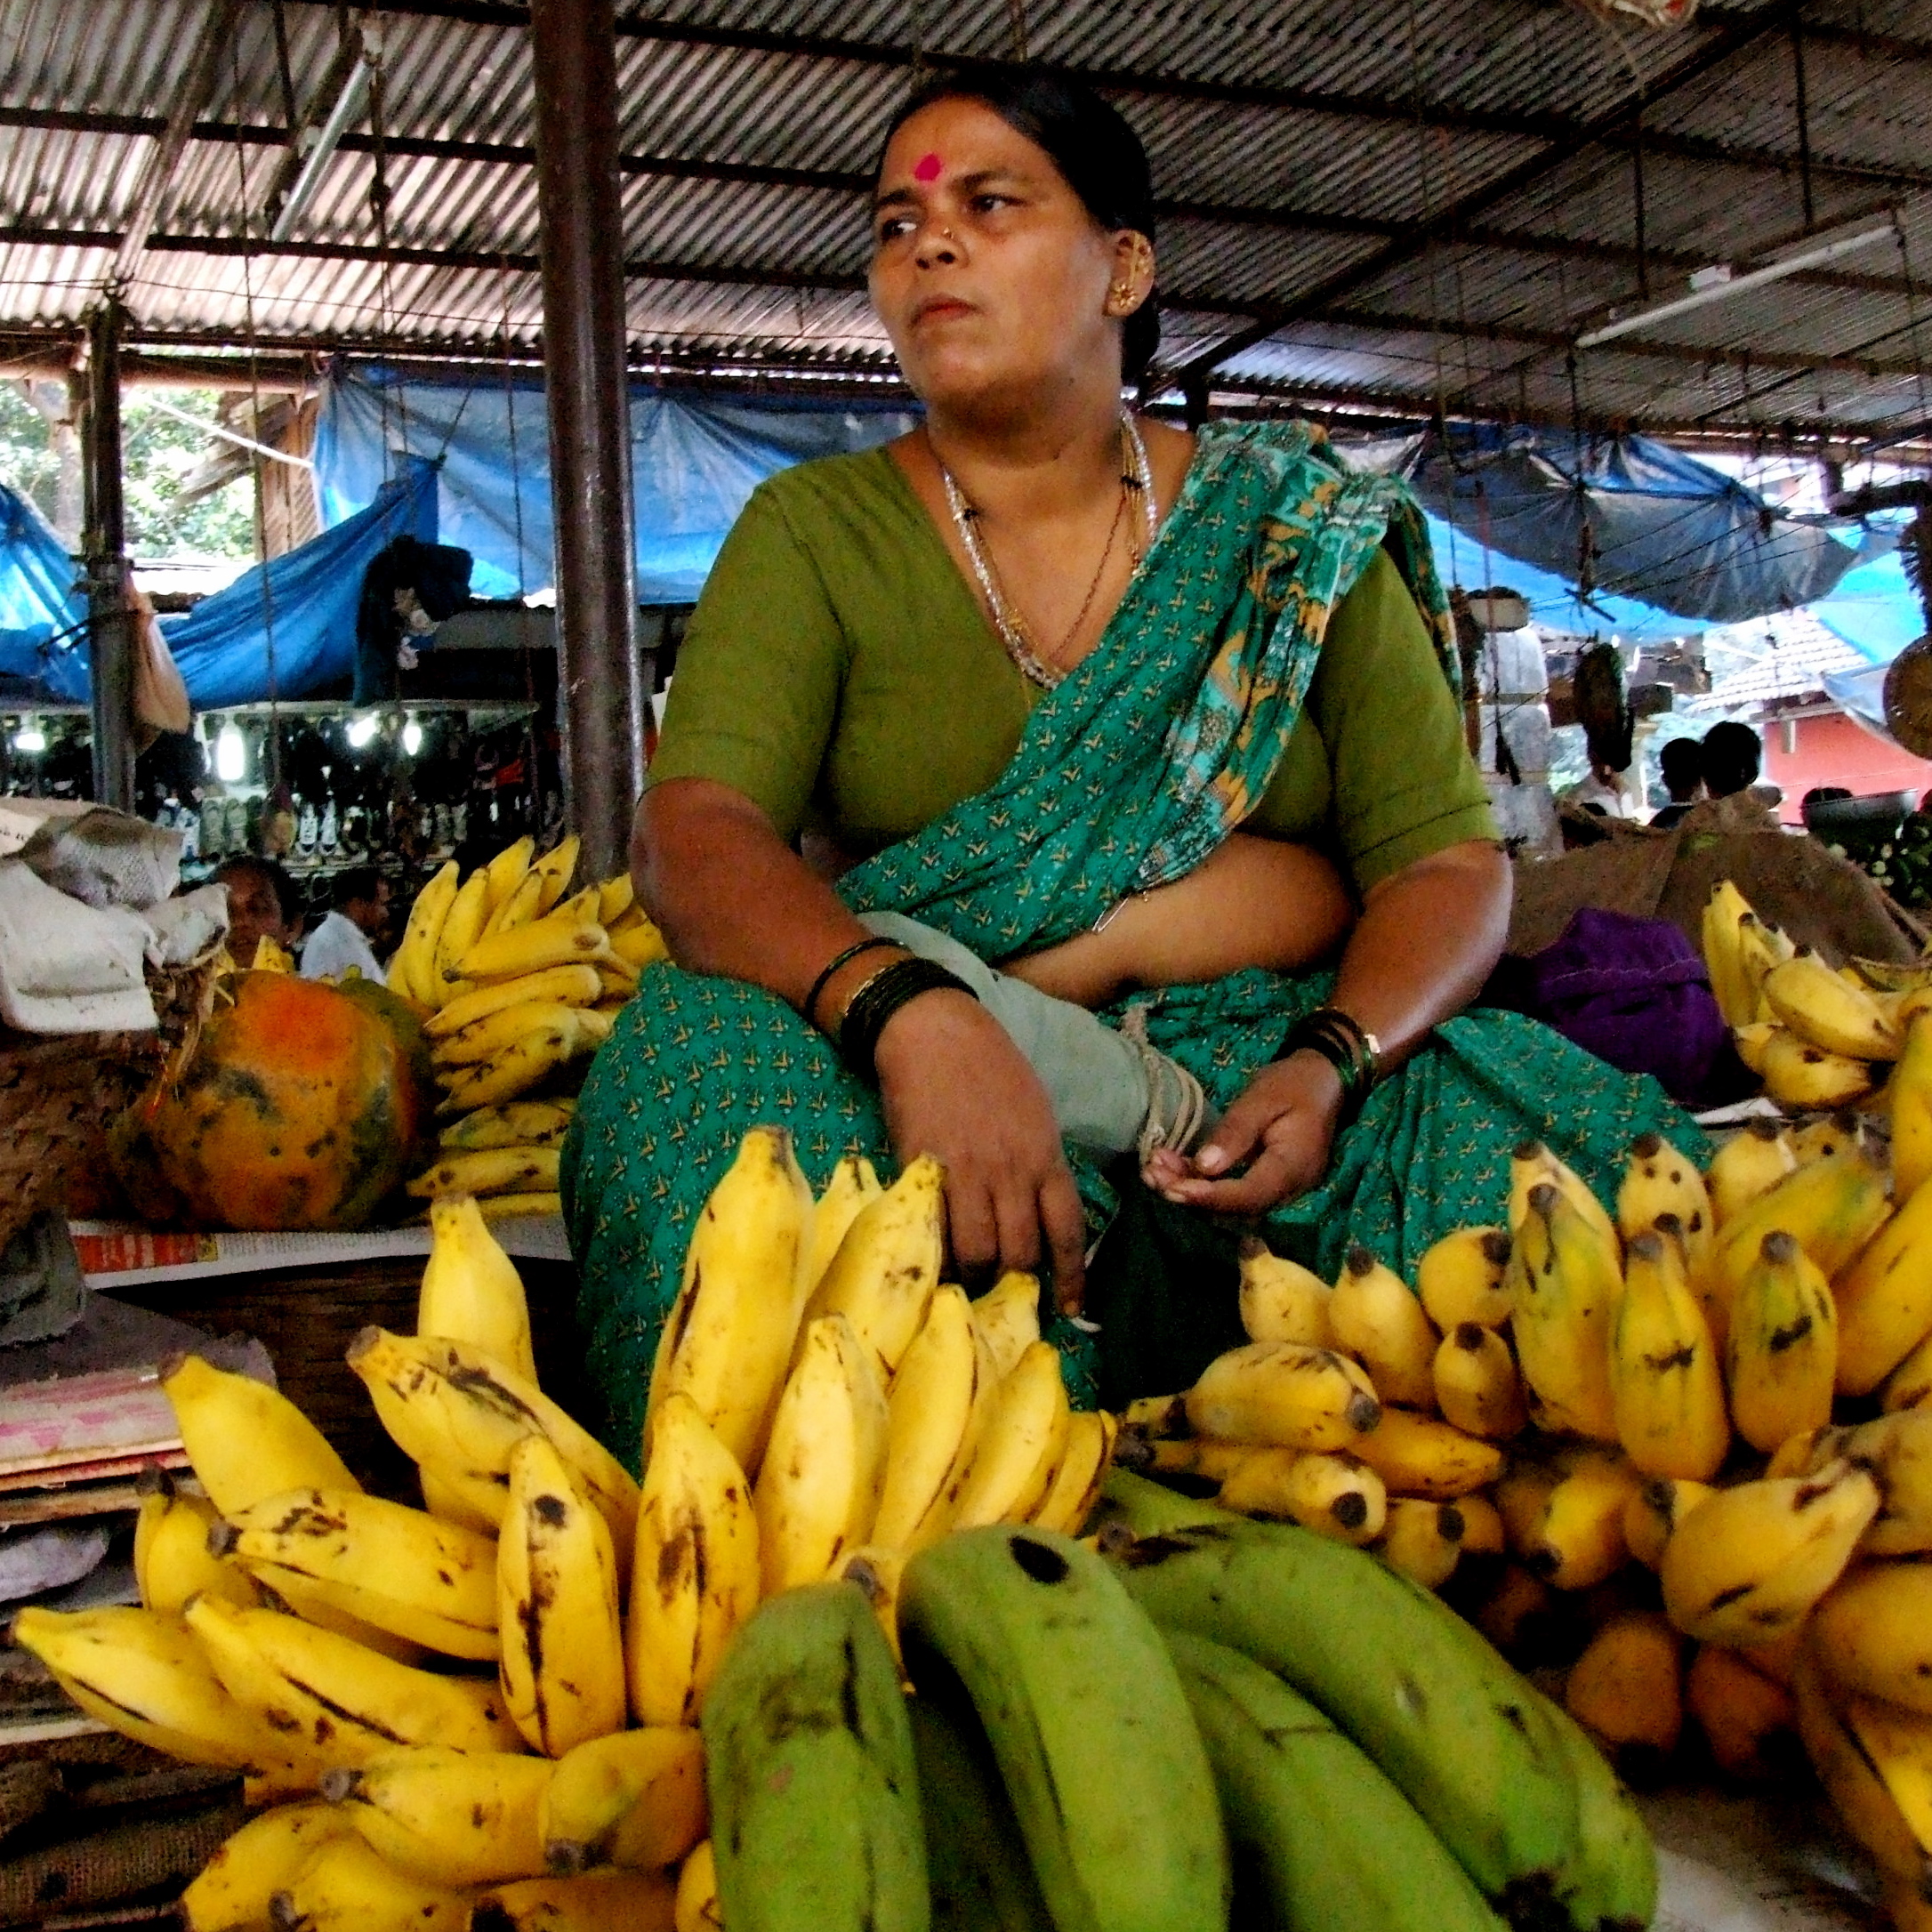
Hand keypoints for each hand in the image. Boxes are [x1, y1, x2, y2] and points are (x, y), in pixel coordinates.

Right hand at [873, 989, 1088, 1312]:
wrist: (935, 1032)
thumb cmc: (990, 1067)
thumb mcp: (1034, 1113)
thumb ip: (1039, 1163)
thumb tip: (1037, 1212)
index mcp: (1045, 1155)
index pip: (1067, 1231)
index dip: (1070, 1277)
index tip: (1070, 1308)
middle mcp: (1011, 1171)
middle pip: (1019, 1253)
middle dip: (1011, 1280)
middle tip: (999, 1287)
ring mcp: (967, 1172)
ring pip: (977, 1250)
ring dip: (972, 1271)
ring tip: (963, 1272)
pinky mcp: (924, 1170)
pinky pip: (935, 1228)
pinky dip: (936, 1249)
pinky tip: (934, 1255)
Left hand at [1142, 1051, 1342, 1214]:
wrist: (1324, 1080)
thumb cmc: (1294, 1084)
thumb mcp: (1262, 1099)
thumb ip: (1235, 1133)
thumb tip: (1204, 1167)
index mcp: (1292, 1167)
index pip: (1247, 1196)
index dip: (1207, 1196)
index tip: (1171, 1188)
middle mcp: (1288, 1188)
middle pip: (1235, 1208)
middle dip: (1191, 1196)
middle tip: (1152, 1176)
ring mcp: (1279, 1188)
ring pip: (1231, 1203)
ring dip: (1191, 1190)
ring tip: (1153, 1170)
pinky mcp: (1267, 1181)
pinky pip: (1233, 1192)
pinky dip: (1202, 1183)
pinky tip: (1171, 1166)